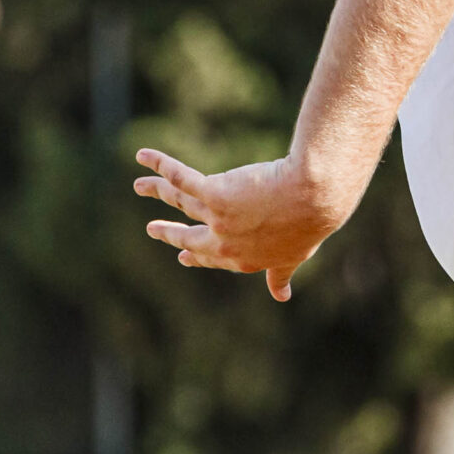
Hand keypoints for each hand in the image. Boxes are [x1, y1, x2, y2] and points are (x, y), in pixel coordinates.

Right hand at [136, 148, 351, 299]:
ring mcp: (218, 220)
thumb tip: (283, 296)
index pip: (214, 258)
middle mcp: (226, 243)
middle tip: (152, 228)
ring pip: (180, 201)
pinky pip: (180, 178)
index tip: (185, 256)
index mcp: (244, 259)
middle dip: (169, 233)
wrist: (315, 197)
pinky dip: (160, 166)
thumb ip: (282, 272)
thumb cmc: (312, 220)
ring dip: (156, 190)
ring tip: (138, 186)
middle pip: (189, 235)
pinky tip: (144, 157)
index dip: (199, 256)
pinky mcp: (214, 193)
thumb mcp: (296, 253)